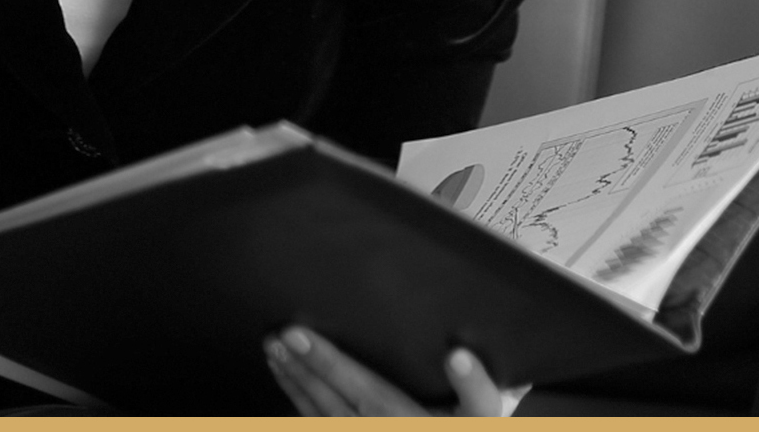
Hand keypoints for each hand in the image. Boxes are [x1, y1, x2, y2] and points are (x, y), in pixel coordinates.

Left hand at [264, 326, 528, 416]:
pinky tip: (292, 393)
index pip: (358, 387)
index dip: (325, 362)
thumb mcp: (485, 416)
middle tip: (273, 341)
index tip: (296, 337)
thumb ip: (475, 387)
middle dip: (299, 371)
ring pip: (320, 419)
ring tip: (275, 358)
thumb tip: (458, 356)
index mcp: (403, 420)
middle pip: (329, 403)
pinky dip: (304, 411)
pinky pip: (325, 430)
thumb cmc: (472, 431)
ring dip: (295, 388)